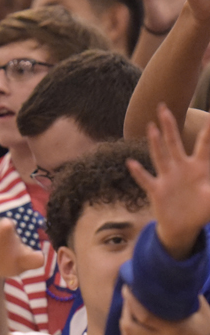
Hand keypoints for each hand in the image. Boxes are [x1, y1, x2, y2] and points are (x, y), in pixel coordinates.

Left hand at [120, 286, 209, 334]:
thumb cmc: (209, 332)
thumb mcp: (204, 312)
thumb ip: (190, 298)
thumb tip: (178, 281)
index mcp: (172, 328)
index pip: (143, 314)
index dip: (131, 301)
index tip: (127, 289)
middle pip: (130, 326)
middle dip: (125, 311)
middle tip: (127, 301)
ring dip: (124, 326)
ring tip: (126, 315)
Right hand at [128, 103, 209, 258]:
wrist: (183, 227)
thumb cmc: (200, 211)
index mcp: (199, 168)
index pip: (204, 144)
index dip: (208, 131)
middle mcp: (181, 168)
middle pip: (174, 142)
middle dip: (169, 125)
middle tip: (163, 107)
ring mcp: (167, 178)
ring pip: (160, 156)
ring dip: (155, 142)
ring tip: (150, 127)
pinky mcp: (157, 190)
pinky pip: (146, 180)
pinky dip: (139, 172)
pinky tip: (132, 163)